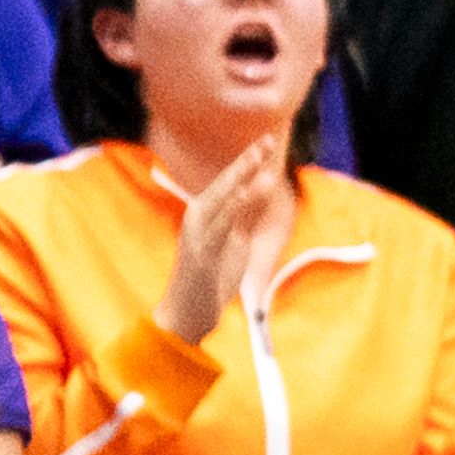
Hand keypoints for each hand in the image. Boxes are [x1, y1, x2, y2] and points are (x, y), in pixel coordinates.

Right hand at [153, 135, 285, 341]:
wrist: (188, 314)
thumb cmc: (211, 276)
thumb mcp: (236, 239)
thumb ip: (247, 213)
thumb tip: (265, 183)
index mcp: (206, 213)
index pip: (230, 181)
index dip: (247, 160)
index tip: (266, 140)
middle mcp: (198, 217)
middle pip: (224, 183)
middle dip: (245, 161)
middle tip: (265, 140)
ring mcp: (197, 233)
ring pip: (221, 199)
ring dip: (240, 178)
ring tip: (259, 159)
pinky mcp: (201, 252)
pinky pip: (220, 225)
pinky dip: (233, 207)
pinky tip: (246, 191)